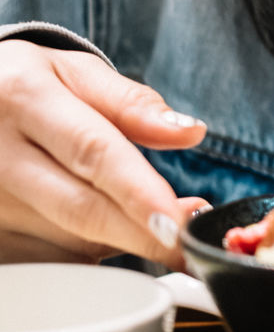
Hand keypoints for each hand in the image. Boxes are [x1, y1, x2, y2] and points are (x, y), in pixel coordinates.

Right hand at [0, 41, 208, 266]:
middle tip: (190, 242)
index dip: (139, 191)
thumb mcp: (74, 73)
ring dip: (123, 239)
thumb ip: (132, 104)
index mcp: (24, 99)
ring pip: (71, 240)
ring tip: (152, 219)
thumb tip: (190, 132)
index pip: (92, 152)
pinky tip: (107, 227)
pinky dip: (91, 248)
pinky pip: (53, 257)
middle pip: (81, 209)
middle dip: (144, 234)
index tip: (180, 220)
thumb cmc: (24, 86)